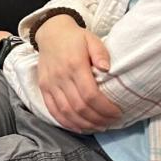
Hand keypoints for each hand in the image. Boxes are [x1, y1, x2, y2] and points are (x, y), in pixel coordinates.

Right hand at [35, 18, 119, 132]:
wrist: (50, 33)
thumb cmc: (75, 38)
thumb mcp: (92, 40)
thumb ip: (100, 53)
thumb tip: (107, 69)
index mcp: (74, 65)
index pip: (90, 95)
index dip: (105, 108)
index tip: (117, 113)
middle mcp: (60, 77)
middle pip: (79, 107)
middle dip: (98, 119)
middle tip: (111, 122)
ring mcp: (50, 84)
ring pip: (67, 112)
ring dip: (84, 124)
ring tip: (99, 126)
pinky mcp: (43, 88)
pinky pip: (53, 110)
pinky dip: (66, 122)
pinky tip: (79, 127)